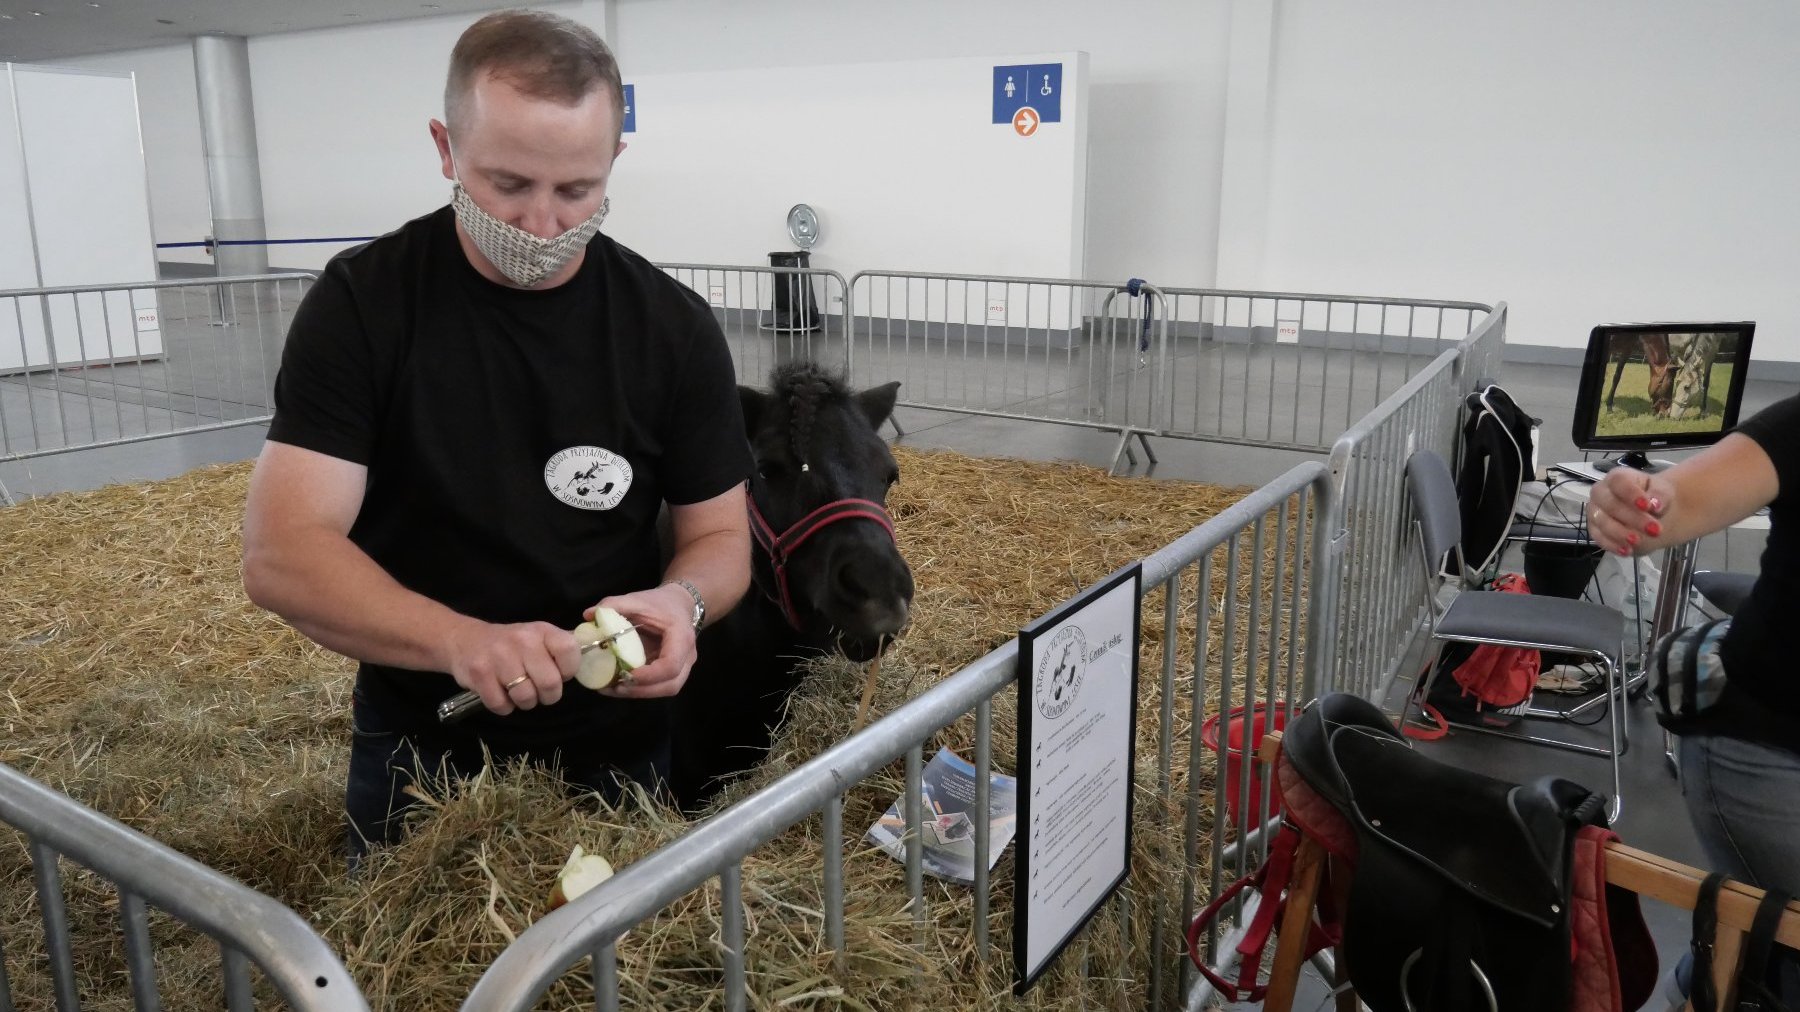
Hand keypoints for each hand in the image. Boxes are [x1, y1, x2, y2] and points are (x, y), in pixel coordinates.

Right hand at [444, 619, 579, 714]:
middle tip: (539, 691)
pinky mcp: (479, 674)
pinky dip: (503, 707)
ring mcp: (499, 657)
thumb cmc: (510, 644)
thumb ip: (562, 648)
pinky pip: (502, 706)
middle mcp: (522, 640)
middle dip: (547, 695)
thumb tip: (597, 657)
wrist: (465, 640)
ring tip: (517, 690)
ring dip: (524, 702)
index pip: (570, 653)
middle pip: (550, 684)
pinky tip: (500, 693)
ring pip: (526, 698)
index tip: (560, 674)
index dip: (569, 671)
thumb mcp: (538, 637)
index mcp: (542, 631)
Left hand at [585, 583, 697, 698]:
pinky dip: (641, 688)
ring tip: (614, 688)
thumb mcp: (637, 600)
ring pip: (667, 689)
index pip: (671, 665)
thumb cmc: (660, 603)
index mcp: (681, 638)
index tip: (626, 674)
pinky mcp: (674, 672)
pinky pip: (660, 686)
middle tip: (615, 687)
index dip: (650, 675)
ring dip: (641, 692)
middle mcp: (687, 656)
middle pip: (671, 685)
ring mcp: (683, 666)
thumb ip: (613, 605)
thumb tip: (587, 615)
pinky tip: (620, 684)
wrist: (679, 603)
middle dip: (642, 690)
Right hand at [1588, 467, 1672, 555]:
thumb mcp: (1663, 492)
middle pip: (1609, 503)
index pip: (1618, 481)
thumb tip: (1655, 504)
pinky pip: (1598, 538)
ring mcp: (1595, 511)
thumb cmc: (1653, 498)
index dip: (1631, 493)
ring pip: (1601, 521)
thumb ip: (1660, 495)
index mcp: (1617, 478)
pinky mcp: (1595, 530)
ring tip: (1639, 541)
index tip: (1647, 506)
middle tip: (1655, 530)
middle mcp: (1601, 492)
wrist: (1651, 513)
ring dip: (1620, 533)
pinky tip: (1627, 550)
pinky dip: (1612, 545)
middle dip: (1631, 518)